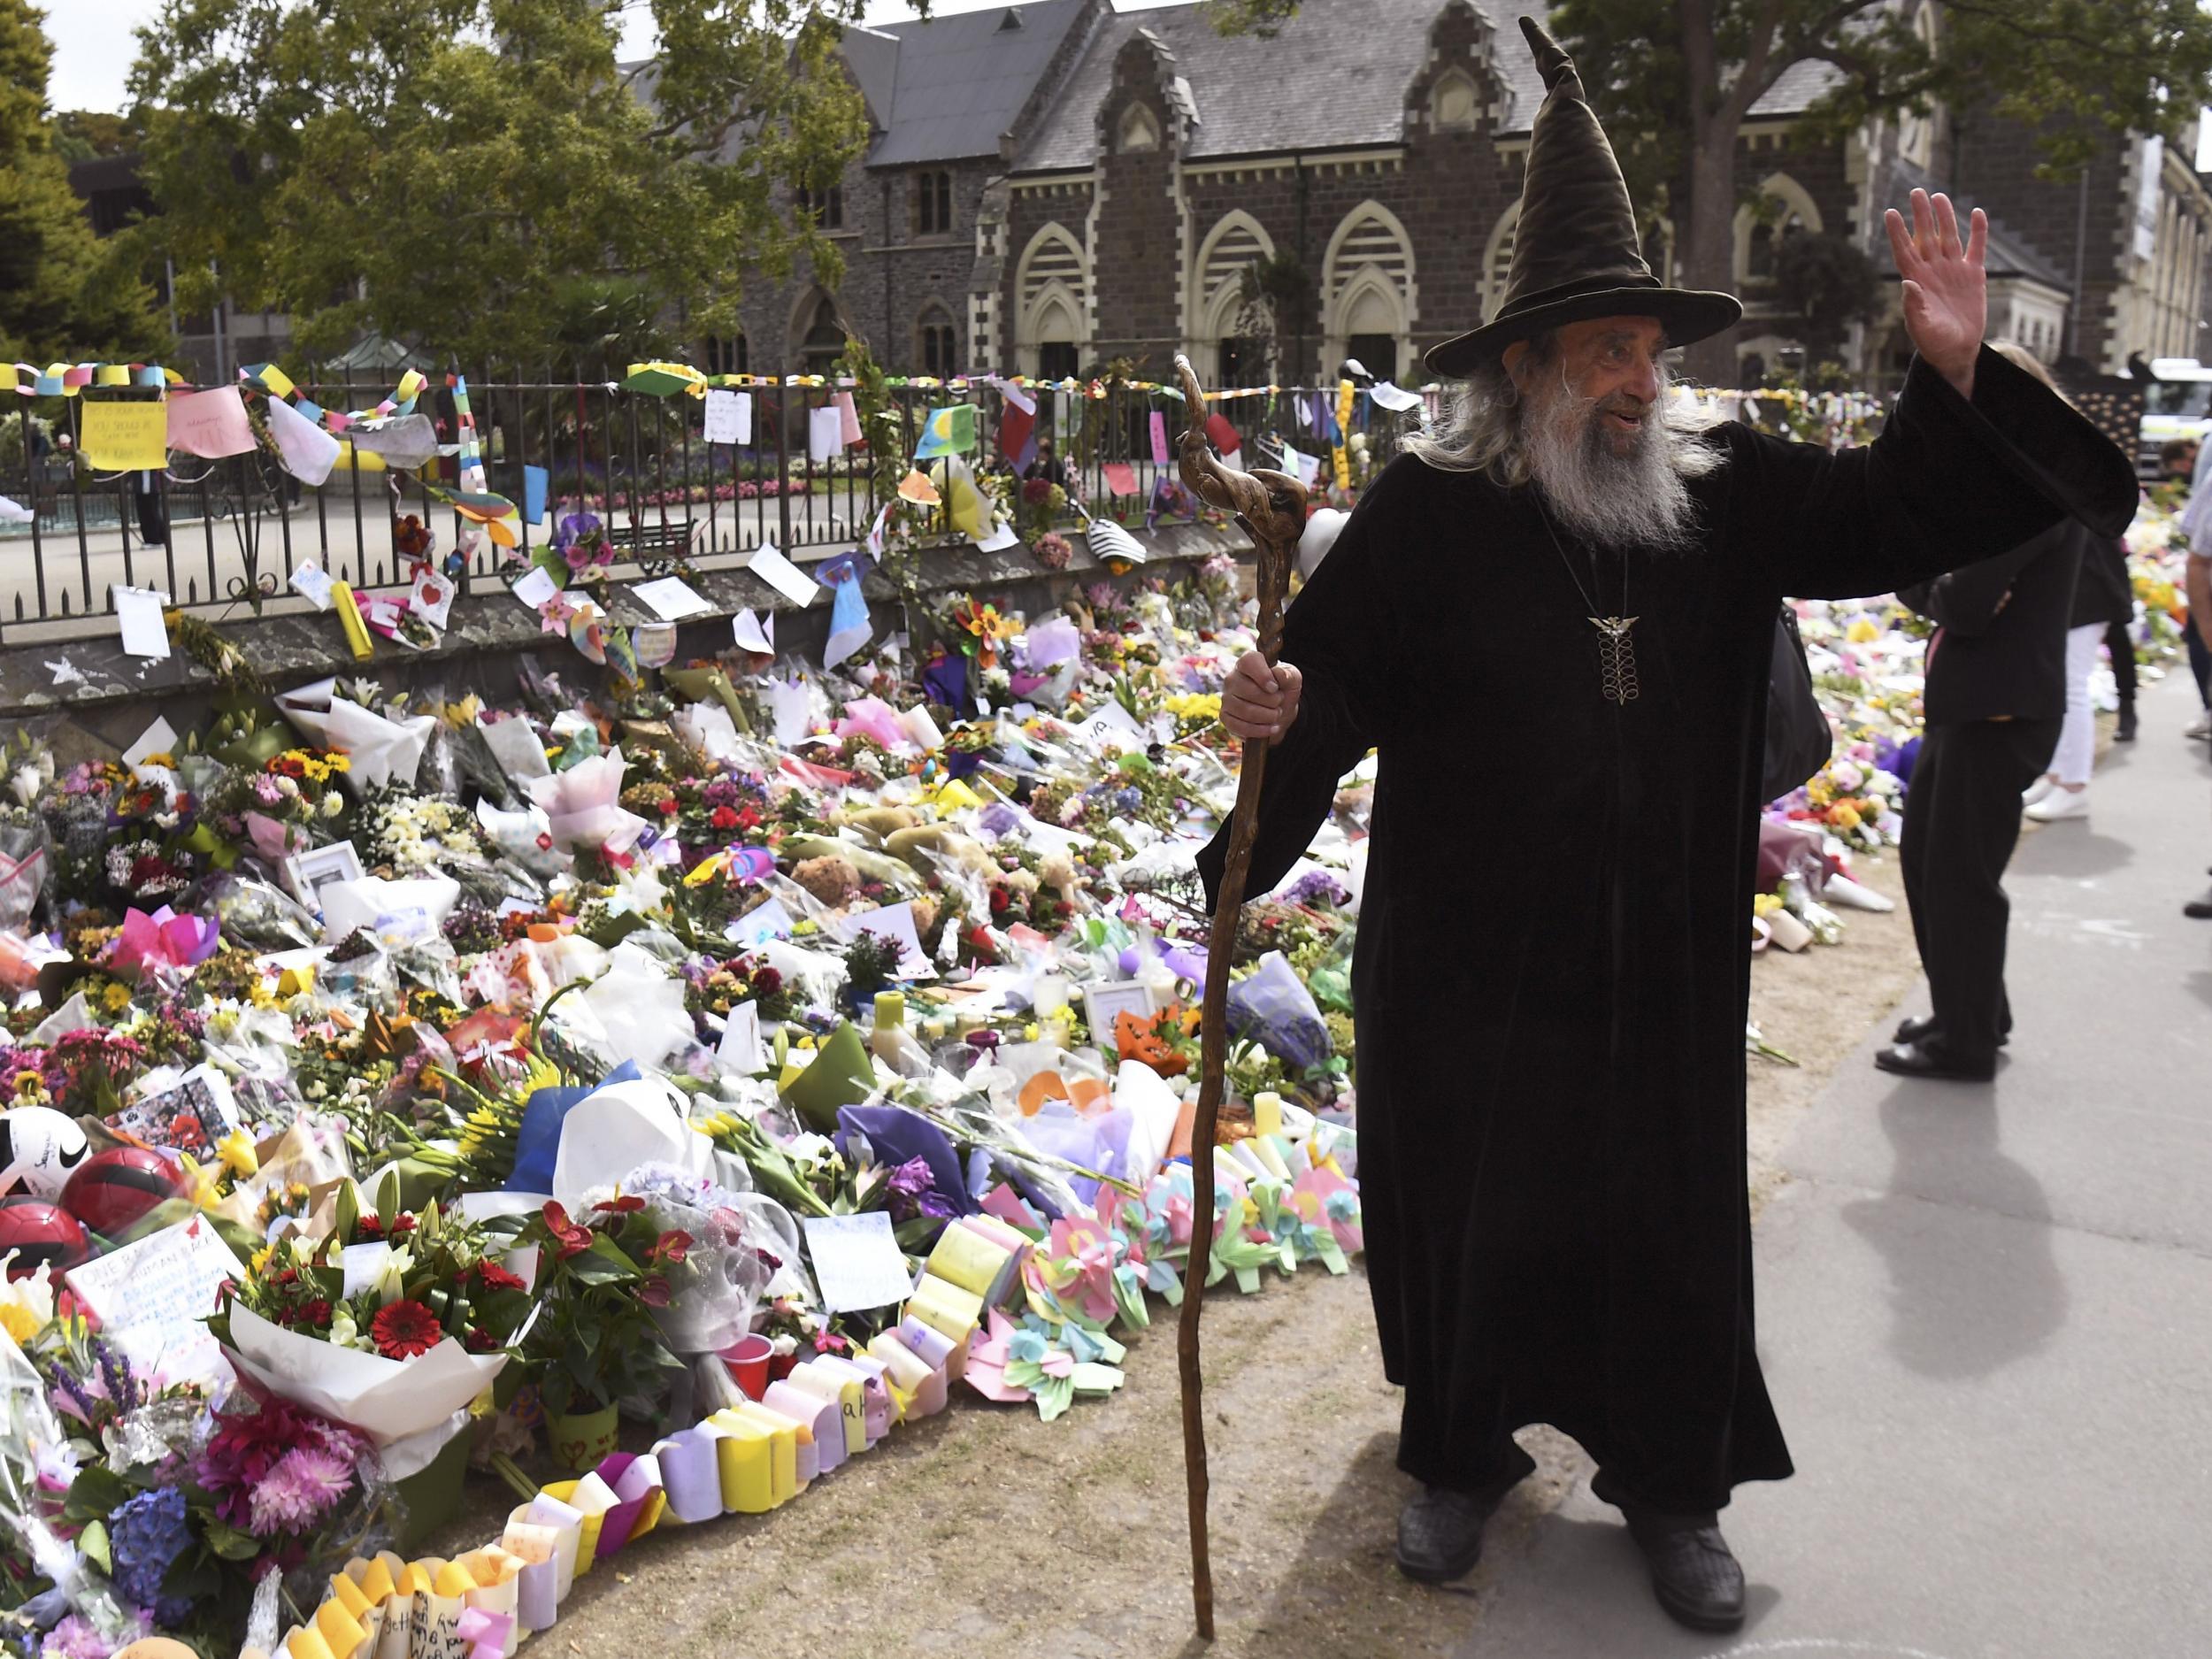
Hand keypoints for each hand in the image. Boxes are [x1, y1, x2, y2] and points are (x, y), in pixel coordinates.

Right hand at [1221, 650, 1301, 741]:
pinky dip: (1259, 730)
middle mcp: (1232, 678)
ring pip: (1244, 710)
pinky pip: (1239, 726)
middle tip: (1279, 702)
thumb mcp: (1293, 680)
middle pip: (1248, 689)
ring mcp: (1226, 698)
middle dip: (1270, 700)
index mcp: (1248, 663)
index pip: (1249, 661)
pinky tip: (1271, 728)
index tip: (1274, 688)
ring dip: (1267, 716)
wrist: (1279, 713)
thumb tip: (1278, 674)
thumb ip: (1289, 674)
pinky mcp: (1225, 717)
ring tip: (1276, 714)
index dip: (1263, 675)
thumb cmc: (1283, 690)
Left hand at [1885, 189, 1985, 397]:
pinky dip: (1978, 231)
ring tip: (1938, 196)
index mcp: (1916, 281)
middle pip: (1926, 236)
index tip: (1890, 212)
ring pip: (1948, 236)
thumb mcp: (1920, 327)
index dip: (1897, 232)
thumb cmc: (1933, 342)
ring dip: (1945, 217)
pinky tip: (1977, 213)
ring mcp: (1953, 270)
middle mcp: (1933, 270)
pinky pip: (1976, 248)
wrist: (1956, 351)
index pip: (1905, 250)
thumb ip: (1914, 306)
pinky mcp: (1974, 275)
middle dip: (1921, 215)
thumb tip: (1907, 283)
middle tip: (1915, 191)